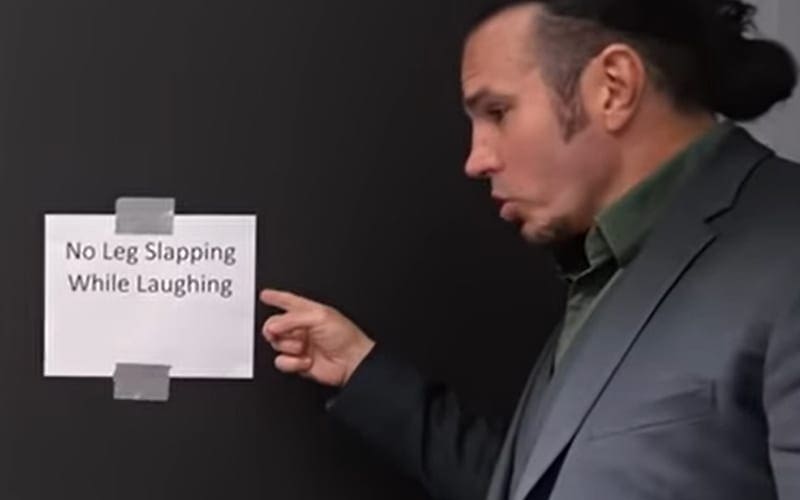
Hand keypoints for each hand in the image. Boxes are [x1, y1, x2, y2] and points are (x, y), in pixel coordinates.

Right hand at [259, 288, 375, 386]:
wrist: (352, 362)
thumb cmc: (345, 336)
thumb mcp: (319, 317)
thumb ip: (292, 318)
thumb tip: (272, 326)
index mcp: (309, 312)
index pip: (289, 301)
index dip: (276, 297)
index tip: (266, 295)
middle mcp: (302, 328)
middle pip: (274, 324)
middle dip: (275, 328)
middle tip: (278, 331)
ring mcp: (299, 346)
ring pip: (276, 343)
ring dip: (289, 345)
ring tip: (303, 347)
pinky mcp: (298, 363)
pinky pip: (281, 362)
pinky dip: (292, 362)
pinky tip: (306, 360)